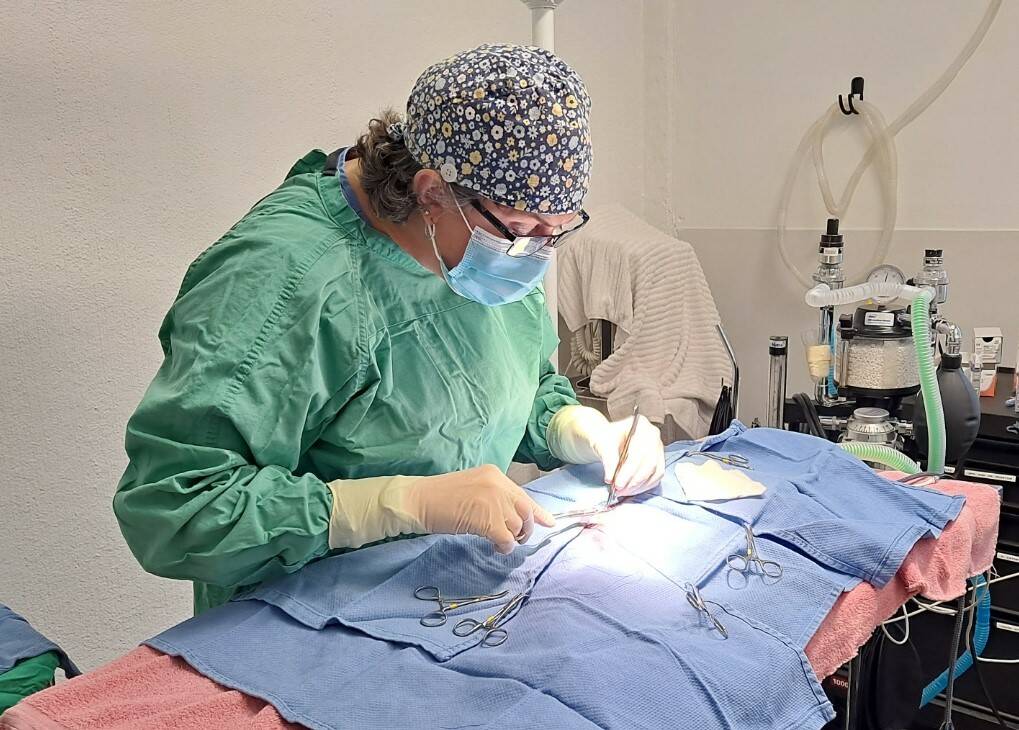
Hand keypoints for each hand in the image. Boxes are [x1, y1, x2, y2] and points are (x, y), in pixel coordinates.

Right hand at [403, 466, 555, 553]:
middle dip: (525, 528)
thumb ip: (493, 498)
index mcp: (495, 475)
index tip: (549, 522)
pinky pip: (506, 538)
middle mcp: (498, 484)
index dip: (537, 511)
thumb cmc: (440, 498)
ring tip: (498, 541)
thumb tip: (511, 517)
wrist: (419, 500)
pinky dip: (503, 546)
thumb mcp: (473, 490)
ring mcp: (493, 501)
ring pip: (517, 526)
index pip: (522, 495)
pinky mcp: (487, 519)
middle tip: (517, 538)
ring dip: (511, 538)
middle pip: (525, 511)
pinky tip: (494, 546)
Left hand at [547, 405, 665, 495]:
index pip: (639, 452)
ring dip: (638, 486)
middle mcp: (653, 436)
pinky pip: (655, 478)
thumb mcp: (602, 443)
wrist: (607, 440)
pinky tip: (631, 490)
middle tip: (619, 490)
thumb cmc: (606, 438)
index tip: (617, 483)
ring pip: (654, 473)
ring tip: (622, 491)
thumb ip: (608, 459)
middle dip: (633, 481)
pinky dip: (643, 487)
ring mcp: (658, 449)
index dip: (629, 471)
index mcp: (641, 425)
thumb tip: (611, 477)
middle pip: (649, 464)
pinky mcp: (658, 462)